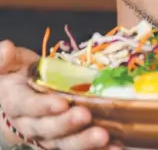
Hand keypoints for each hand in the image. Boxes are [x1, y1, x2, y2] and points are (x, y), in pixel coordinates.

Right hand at [0, 40, 120, 149]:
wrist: (20, 97)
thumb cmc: (19, 76)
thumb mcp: (11, 63)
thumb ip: (6, 58)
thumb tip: (5, 49)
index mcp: (16, 103)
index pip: (27, 106)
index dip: (43, 106)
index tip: (61, 102)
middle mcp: (31, 124)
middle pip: (48, 129)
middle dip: (67, 124)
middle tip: (86, 116)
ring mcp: (49, 135)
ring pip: (65, 143)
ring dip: (85, 142)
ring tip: (104, 137)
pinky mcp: (65, 140)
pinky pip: (80, 148)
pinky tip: (116, 146)